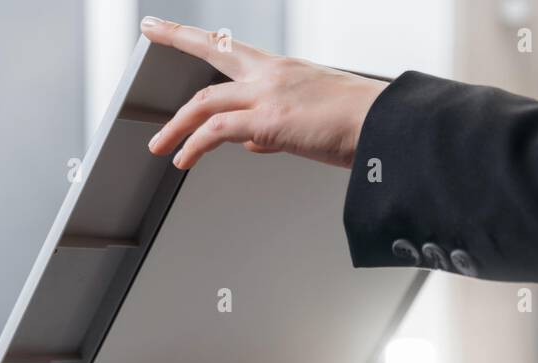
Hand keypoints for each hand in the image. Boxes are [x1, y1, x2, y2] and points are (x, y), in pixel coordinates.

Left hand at [141, 17, 387, 170]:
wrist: (386, 127)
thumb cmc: (362, 126)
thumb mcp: (313, 121)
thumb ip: (274, 129)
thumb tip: (249, 142)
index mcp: (285, 70)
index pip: (234, 47)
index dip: (202, 37)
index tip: (177, 26)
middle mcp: (272, 75)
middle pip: (214, 51)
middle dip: (178, 38)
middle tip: (151, 29)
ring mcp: (268, 95)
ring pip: (206, 103)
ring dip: (177, 126)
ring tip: (161, 147)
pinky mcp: (268, 120)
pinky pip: (216, 132)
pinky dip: (194, 146)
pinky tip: (184, 160)